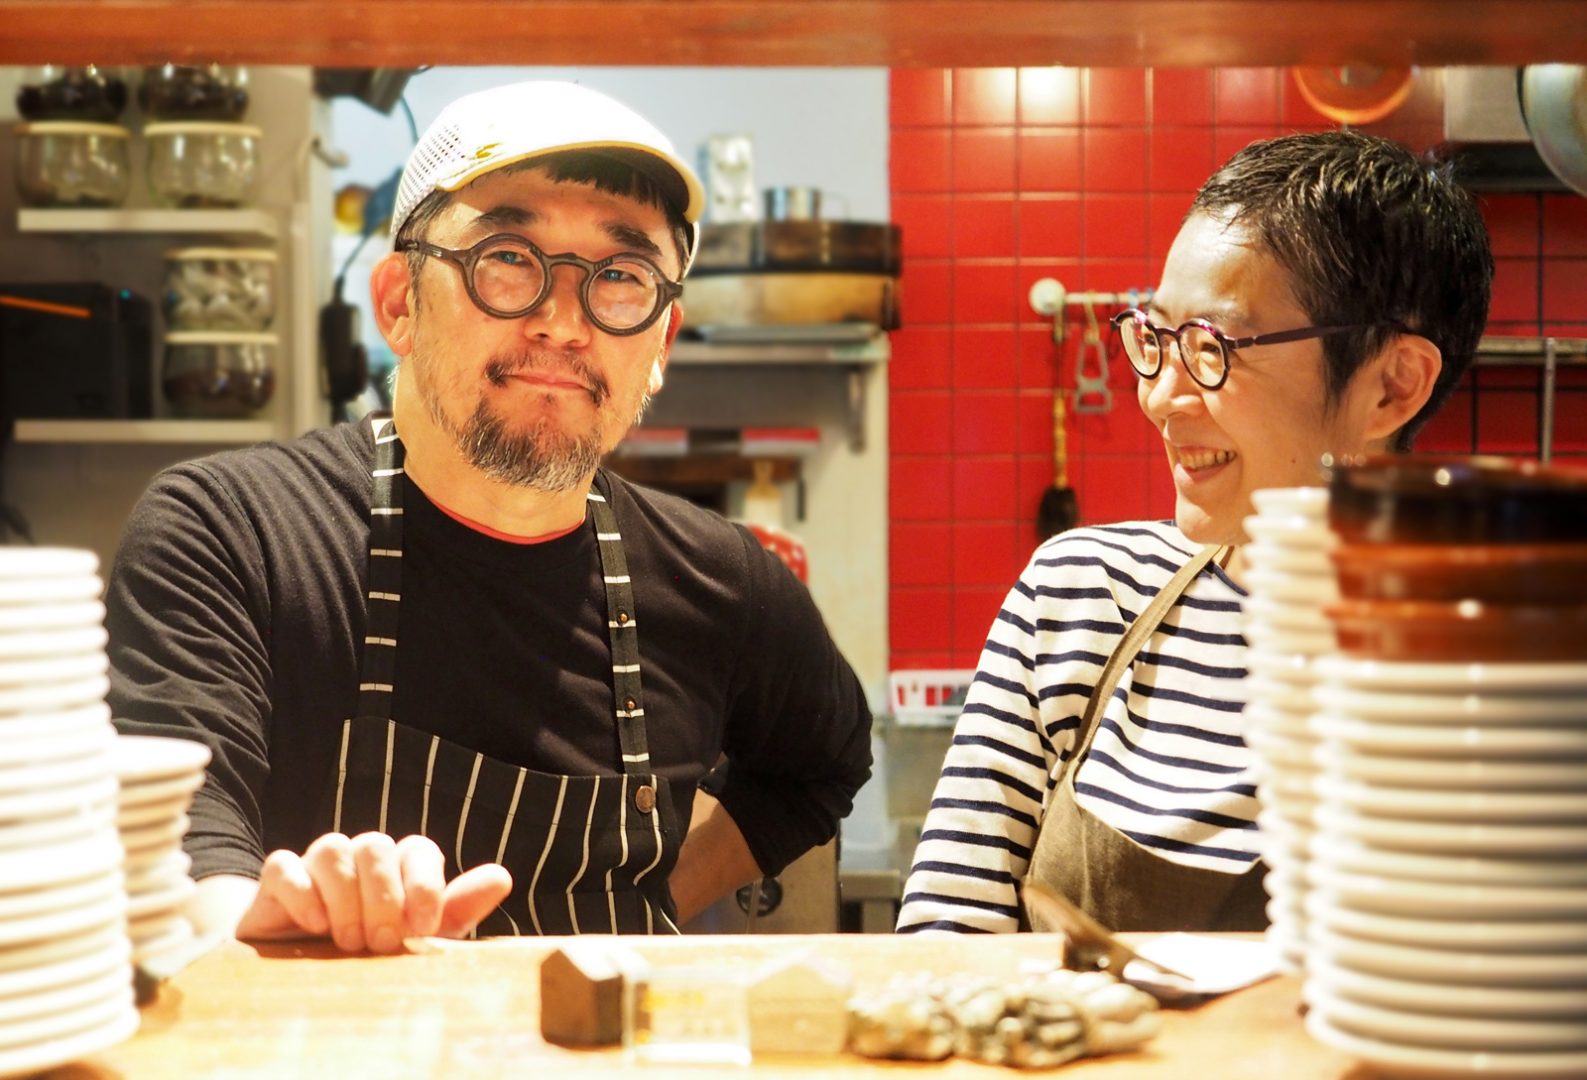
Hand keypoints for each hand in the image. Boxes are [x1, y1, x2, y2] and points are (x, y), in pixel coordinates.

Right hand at [234, 832, 512, 952]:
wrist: (298, 968)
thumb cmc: (370, 950)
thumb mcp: (418, 937)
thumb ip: (458, 908)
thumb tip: (502, 878)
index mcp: (398, 867)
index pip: (418, 850)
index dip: (424, 883)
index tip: (423, 927)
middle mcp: (360, 858)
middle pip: (375, 845)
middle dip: (383, 896)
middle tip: (383, 943)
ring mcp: (317, 866)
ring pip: (333, 849)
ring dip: (345, 897)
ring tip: (348, 942)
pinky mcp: (277, 881)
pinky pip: (284, 866)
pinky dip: (302, 892)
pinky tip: (314, 925)